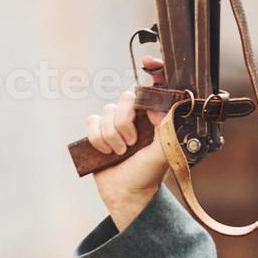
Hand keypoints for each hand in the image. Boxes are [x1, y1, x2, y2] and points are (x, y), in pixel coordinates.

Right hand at [85, 55, 171, 229]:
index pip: (153, 89)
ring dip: (112, 136)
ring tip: (121, 153)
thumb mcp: (164, 151)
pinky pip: (92, 122)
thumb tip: (158, 104)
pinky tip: (106, 152)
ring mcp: (116, 124)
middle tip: (132, 143)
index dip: (154, 71)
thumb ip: (165, 127)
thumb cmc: (148, 174)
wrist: (127, 194)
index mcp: (154, 119)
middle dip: (125, 122)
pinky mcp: (98, 132)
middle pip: (124, 99)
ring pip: (107, 112)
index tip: (149, 63)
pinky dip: (97, 138)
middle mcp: (136, 118)